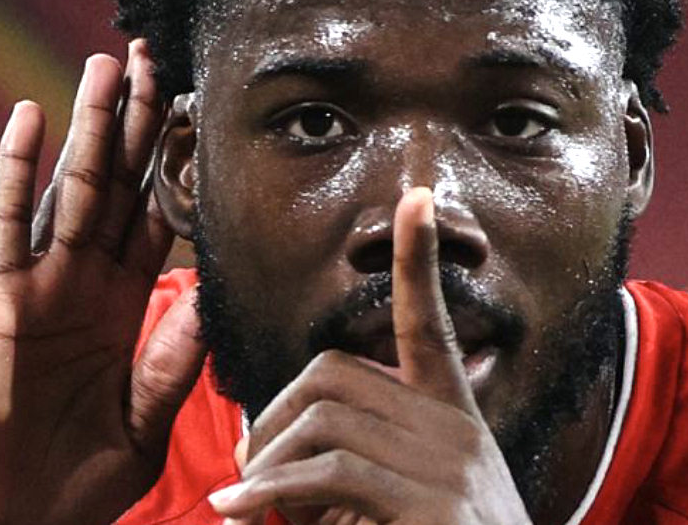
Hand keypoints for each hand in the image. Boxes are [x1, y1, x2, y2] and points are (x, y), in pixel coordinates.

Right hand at [0, 42, 205, 524]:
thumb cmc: (64, 489)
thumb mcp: (141, 425)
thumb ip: (175, 362)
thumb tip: (212, 297)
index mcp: (121, 311)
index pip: (160, 222)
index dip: (180, 169)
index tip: (202, 116)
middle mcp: (82, 285)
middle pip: (119, 186)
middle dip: (139, 125)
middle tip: (158, 60)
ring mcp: (37, 285)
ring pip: (71, 188)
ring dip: (90, 126)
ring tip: (109, 65)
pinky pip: (7, 221)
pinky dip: (16, 169)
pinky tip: (31, 117)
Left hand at [208, 188, 532, 524]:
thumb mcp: (400, 501)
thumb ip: (347, 466)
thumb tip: (261, 457)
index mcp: (450, 414)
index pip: (427, 321)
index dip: (419, 260)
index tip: (418, 195)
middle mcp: (452, 426)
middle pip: (333, 373)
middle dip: (272, 414)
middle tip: (245, 469)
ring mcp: (446, 462)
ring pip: (324, 418)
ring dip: (266, 460)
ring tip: (247, 505)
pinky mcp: (430, 502)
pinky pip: (329, 472)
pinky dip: (268, 491)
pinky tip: (235, 508)